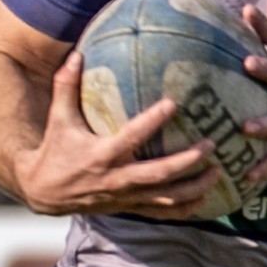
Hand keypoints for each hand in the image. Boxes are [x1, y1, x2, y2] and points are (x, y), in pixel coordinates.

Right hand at [16, 53, 220, 216]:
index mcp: (102, 155)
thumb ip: (66, 86)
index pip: (132, 137)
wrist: (45, 192)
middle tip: (212, 144)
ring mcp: (126, 197)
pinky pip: (163, 213)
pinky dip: (186, 208)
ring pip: (168, 197)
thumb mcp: (58, 118)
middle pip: (161, 173)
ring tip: (221, 170)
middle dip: (189, 161)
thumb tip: (77, 53)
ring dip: (197, 186)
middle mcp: (117, 179)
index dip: (153, 121)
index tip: (173, 103)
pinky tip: (206, 197)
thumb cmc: (56, 150)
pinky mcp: (130, 209)